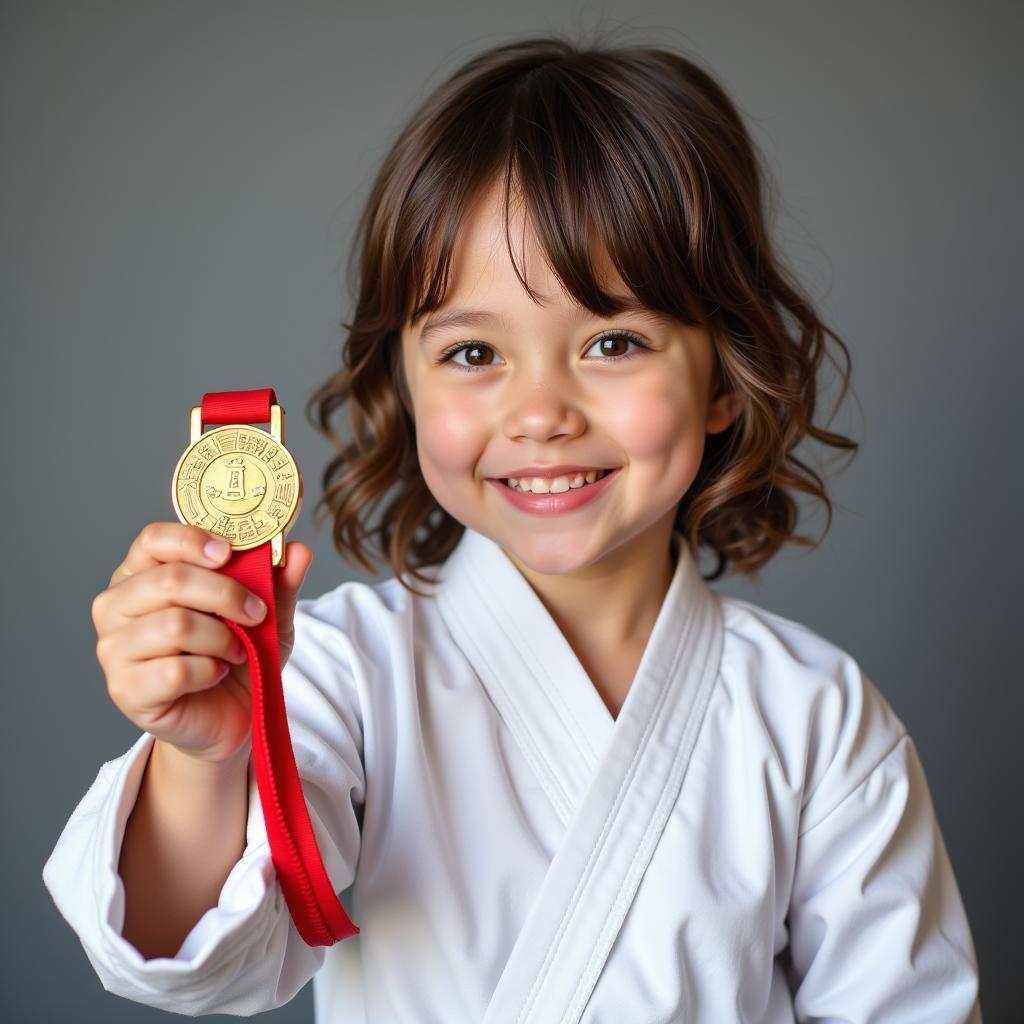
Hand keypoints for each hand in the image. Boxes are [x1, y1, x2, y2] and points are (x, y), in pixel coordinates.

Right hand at [92, 522, 312, 764]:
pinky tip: (216, 675)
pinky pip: (175, 670)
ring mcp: (114, 648)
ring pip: (175, 625)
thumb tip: (298, 550)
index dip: (192, 540)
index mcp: (142, 573)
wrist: (232, 715)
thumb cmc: (238, 656)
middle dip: (226, 594)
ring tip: (236, 650)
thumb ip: (278, 581)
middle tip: (257, 613)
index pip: (154, 540)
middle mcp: (117, 606)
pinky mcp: (125, 689)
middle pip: (169, 580)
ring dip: (222, 639)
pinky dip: (209, 671)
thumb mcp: (268, 614)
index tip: (229, 553)